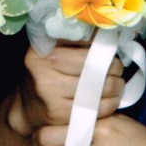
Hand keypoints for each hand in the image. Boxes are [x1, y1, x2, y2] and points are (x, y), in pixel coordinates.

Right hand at [7, 40, 123, 138]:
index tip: (110, 47)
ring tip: (119, 83)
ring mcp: (49, 94)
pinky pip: (95, 108)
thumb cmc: (45, 74)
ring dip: (116, 85)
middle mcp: (42, 70)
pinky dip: (110, 103)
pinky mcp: (58, 114)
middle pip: (92, 66)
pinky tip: (112, 99)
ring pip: (98, 87)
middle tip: (118, 67)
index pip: (81, 41)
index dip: (101, 45)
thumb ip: (72, 40)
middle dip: (113, 66)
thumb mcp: (50, 51)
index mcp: (42, 50)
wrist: (27, 107)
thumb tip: (104, 31)